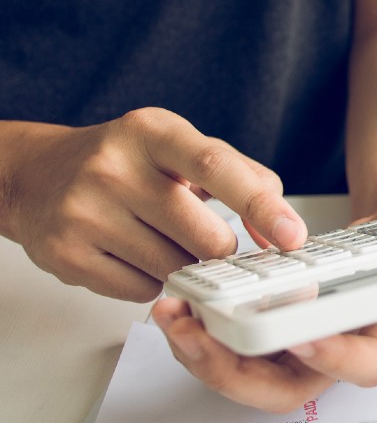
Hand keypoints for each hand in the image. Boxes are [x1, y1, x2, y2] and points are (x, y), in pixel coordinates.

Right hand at [0, 108, 304, 301]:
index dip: (260, 206)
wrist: (38, 176)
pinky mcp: (66, 254)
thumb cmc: (129, 162)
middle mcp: (113, 167)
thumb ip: (247, 179)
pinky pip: (140, 290)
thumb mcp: (185, 149)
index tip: (293, 236)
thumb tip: (279, 232)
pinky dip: (150, 281)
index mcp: (152, 132)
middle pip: (203, 235)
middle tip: (210, 241)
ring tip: (161, 239)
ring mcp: (84, 212)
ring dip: (184, 266)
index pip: (216, 167)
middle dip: (221, 250)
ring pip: (174, 268)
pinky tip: (132, 254)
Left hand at [153, 189, 376, 412]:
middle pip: (289, 390)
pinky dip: (201, 329)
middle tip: (202, 335)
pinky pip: (233, 343)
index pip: (364, 365)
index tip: (301, 334)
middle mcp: (343, 347)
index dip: (333, 357)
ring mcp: (305, 341)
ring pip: (249, 376)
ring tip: (172, 316)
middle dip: (238, 372)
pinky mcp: (275, 323)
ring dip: (205, 355)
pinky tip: (177, 298)